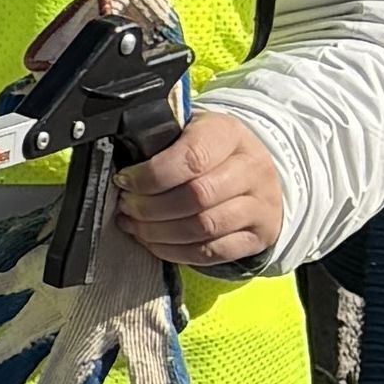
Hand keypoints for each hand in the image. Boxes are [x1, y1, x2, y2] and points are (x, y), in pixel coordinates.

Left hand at [109, 104, 285, 275]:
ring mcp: (260, 205)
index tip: (125, 181)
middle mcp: (252, 169)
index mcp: (229, 134)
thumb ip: (161, 143)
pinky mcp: (259, 236)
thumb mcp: (190, 131)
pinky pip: (212, 253)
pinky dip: (176, 252)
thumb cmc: (211, 150)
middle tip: (127, 206)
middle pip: (197, 196)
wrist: (256, 174)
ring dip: (159, 232)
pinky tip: (155, 242)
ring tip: (135, 225)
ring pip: (203, 228)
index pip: (191, 158)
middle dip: (151, 207)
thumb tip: (123, 170)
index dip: (151, 175)